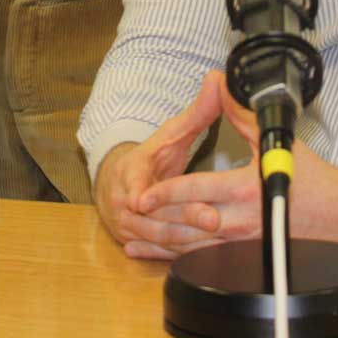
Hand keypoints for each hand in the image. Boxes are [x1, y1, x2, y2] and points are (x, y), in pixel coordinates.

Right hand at [94, 70, 228, 259]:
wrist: (118, 184)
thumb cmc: (149, 160)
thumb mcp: (170, 134)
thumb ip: (197, 112)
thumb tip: (219, 79)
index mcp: (131, 172)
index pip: (133, 182)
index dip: (138, 190)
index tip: (141, 199)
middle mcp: (125, 201)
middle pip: (154, 213)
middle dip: (182, 216)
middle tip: (212, 217)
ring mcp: (129, 225)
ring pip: (158, 236)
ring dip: (185, 239)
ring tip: (214, 235)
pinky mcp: (137, 243)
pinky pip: (160, 251)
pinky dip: (179, 253)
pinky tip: (203, 257)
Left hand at [137, 81, 337, 253]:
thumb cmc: (310, 177)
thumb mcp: (273, 141)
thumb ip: (241, 114)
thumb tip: (220, 84)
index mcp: (245, 190)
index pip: (197, 192)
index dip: (166, 194)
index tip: (142, 193)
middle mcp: (242, 220)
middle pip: (188, 223)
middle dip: (154, 220)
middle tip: (126, 213)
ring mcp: (243, 242)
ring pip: (193, 247)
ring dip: (160, 243)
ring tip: (132, 235)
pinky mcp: (245, 254)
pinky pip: (205, 259)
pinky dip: (176, 258)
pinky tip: (157, 254)